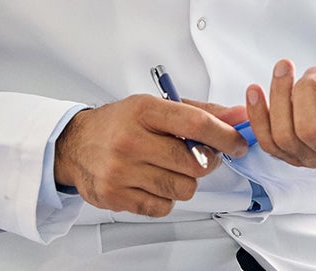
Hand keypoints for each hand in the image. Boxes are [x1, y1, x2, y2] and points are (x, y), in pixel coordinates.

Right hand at [54, 94, 249, 216]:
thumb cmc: (118, 124)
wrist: (75, 145)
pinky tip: (150, 182)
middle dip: (205, 162)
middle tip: (197, 157)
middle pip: (194, 163)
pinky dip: (164, 198)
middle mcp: (130, 140)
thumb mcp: (155, 107)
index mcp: (143, 111)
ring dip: (183, 182)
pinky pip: (163, 207)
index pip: (196, 123)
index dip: (225, 136)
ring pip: (183, 189)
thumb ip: (201, 112)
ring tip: (167, 168)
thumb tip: (240, 117)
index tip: (237, 142)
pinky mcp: (116, 196)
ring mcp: (121, 170)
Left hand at [245, 48, 315, 169]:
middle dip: (303, 93)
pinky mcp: (289, 155)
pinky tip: (255, 89)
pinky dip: (256, 115)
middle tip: (308, 68)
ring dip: (278, 97)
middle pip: (310, 130)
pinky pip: (267, 141)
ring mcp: (310, 156)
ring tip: (283, 67)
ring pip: (285, 135)